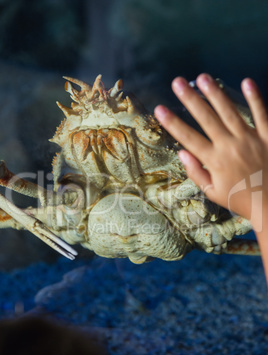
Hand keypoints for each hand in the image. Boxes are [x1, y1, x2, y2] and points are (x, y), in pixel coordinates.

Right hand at [154, 74, 267, 231]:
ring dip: (215, 93)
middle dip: (190, 99)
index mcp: (215, 161)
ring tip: (202, 77)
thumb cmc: (240, 199)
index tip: (160, 109)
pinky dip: (254, 98)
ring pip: (229, 112)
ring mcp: (250, 139)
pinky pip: (261, 114)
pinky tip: (246, 82)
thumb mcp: (213, 192)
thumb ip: (196, 172)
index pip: (188, 138)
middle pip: (207, 119)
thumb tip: (182, 153)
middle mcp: (230, 146)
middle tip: (178, 82)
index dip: (172, 122)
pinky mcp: (267, 136)